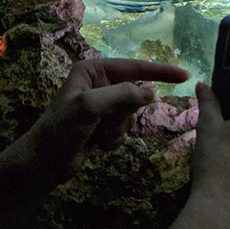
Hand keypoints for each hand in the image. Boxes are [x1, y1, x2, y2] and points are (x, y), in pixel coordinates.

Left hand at [30, 58, 188, 183]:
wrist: (44, 161)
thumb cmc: (61, 128)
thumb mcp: (90, 106)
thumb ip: (122, 95)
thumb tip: (151, 93)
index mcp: (94, 69)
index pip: (135, 67)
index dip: (161, 71)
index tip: (185, 76)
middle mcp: (100, 84)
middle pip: (135, 94)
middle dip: (123, 112)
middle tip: (102, 122)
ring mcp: (103, 105)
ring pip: (131, 115)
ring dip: (116, 129)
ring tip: (94, 135)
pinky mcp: (104, 125)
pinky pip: (125, 130)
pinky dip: (114, 140)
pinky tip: (96, 145)